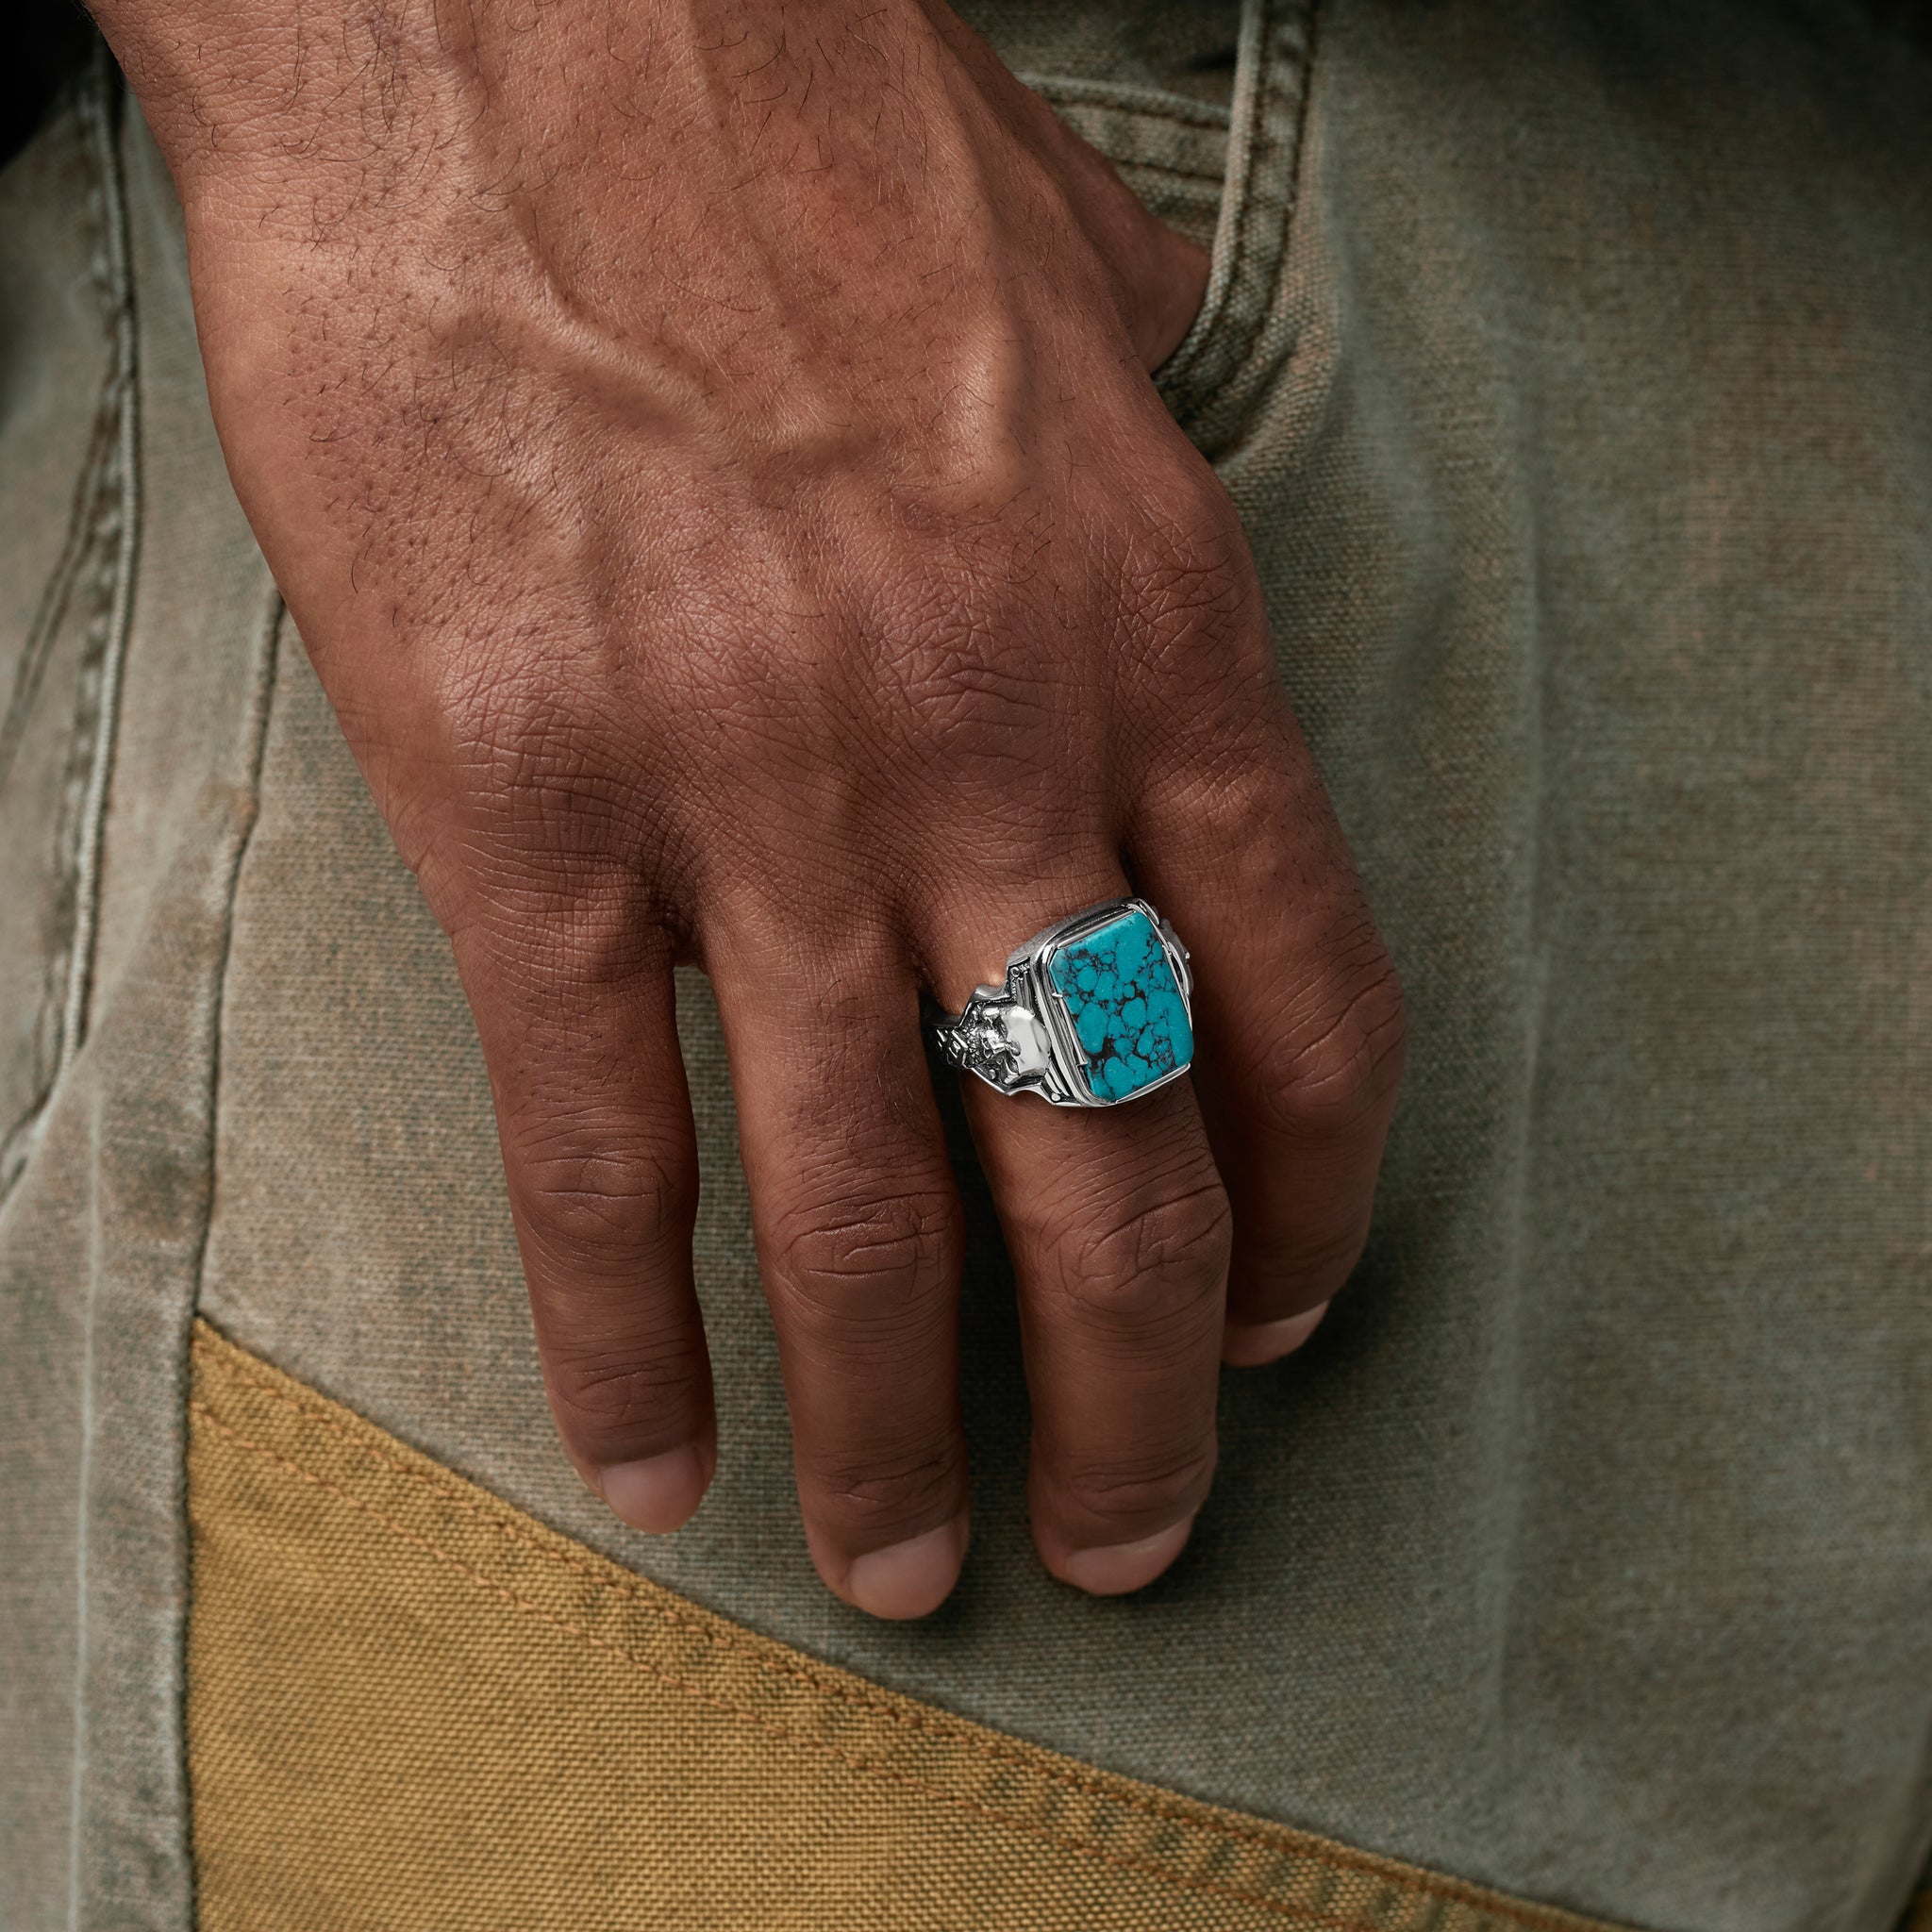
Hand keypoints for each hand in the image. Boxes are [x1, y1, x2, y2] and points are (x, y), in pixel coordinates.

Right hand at [99, 0, 1405, 1616]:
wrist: (504, 6)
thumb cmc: (789, 111)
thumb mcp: (1066, 272)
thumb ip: (1155, 412)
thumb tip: (1186, 443)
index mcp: (1149, 628)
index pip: (1303, 1009)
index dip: (1309, 1209)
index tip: (1278, 1321)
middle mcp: (988, 746)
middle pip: (1112, 1161)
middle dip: (1138, 1396)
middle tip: (1126, 1534)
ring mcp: (761, 794)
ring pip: (871, 1202)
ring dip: (899, 1420)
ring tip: (908, 1559)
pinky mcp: (533, 812)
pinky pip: (601, 1140)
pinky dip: (629, 1328)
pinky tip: (650, 1454)